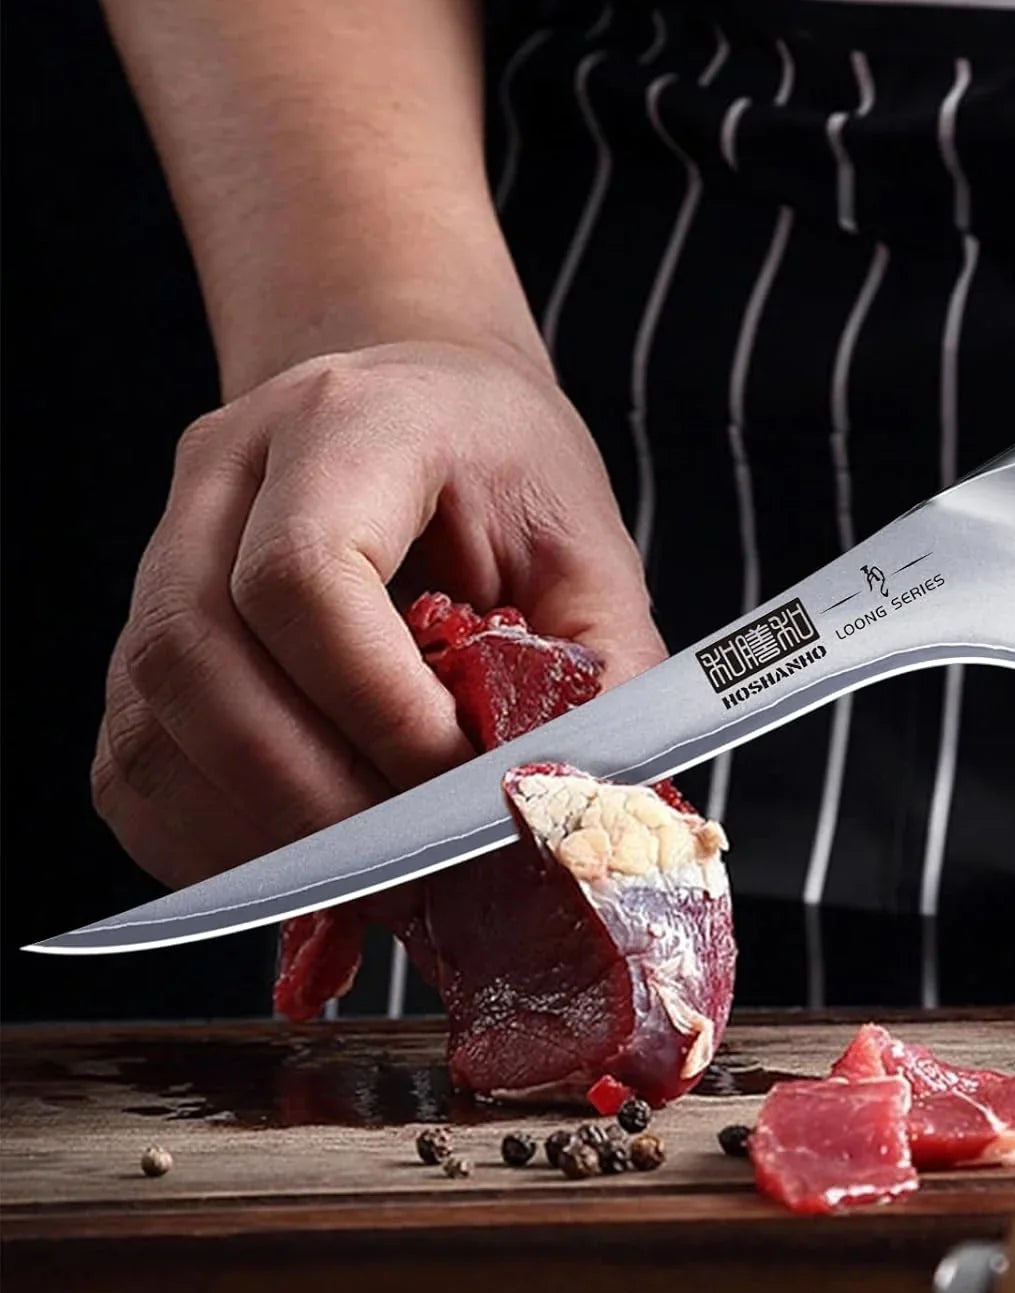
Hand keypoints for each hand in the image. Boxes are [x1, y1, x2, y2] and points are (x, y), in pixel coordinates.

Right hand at [93, 334, 665, 889]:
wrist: (427, 408)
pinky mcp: (143, 634)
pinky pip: (135, 765)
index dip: (379, 706)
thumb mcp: (586, 546)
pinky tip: (306, 864)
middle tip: (415, 872)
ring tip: (371, 884)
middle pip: (198, 656)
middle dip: (310, 797)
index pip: (304, 574)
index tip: (463, 780)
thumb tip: (580, 801)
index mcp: (346, 423)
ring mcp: (163, 551)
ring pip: (149, 723)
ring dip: (257, 836)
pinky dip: (214, 841)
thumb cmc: (507, 474)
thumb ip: (600, 667)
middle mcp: (225, 475)